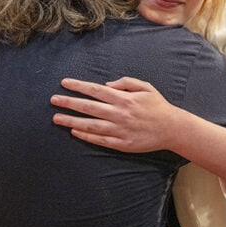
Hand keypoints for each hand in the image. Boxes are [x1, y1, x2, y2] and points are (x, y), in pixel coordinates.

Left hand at [50, 77, 183, 152]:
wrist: (172, 128)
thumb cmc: (158, 106)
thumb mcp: (145, 87)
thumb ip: (126, 83)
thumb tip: (106, 85)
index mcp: (123, 98)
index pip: (95, 90)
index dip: (78, 86)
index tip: (64, 83)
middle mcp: (119, 113)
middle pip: (89, 107)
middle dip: (69, 103)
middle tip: (53, 100)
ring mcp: (119, 130)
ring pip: (90, 125)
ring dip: (72, 121)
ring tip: (56, 118)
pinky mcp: (122, 143)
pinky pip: (100, 140)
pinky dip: (86, 136)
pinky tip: (74, 132)